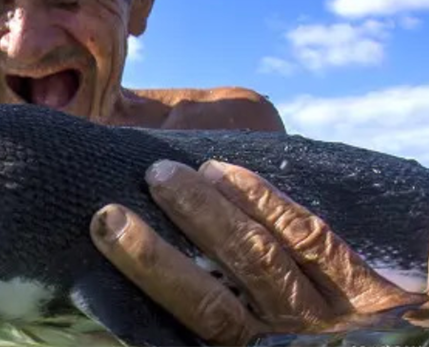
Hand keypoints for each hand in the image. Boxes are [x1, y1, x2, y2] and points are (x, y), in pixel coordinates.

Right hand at [89, 160, 426, 346]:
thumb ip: (207, 297)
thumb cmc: (310, 311)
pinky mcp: (368, 287)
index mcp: (249, 345)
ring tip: (162, 175)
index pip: (186, 323)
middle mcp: (280, 338)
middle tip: (109, 216)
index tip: (102, 233)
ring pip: (257, 262)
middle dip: (155, 261)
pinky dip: (263, 202)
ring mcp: (327, 316)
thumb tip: (128, 272)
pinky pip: (309, 239)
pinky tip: (223, 170)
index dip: (143, 281)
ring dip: (204, 217)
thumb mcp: (256, 319)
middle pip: (211, 306)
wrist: (409, 322)